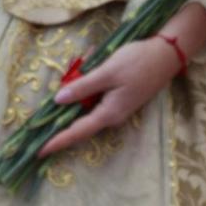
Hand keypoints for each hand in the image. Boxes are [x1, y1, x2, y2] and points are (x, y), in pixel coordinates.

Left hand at [37, 36, 184, 157]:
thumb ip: (82, 87)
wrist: (166, 54)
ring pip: (85, 102)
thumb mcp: (106, 73)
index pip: (77, 131)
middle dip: (60, 115)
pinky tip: (89, 59)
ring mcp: (115, 106)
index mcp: (108, 113)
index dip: (57, 141)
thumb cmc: (137, 62)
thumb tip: (58, 101)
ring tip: (78, 67)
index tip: (39, 151)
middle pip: (78, 120)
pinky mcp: (117, 96)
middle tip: (40, 117)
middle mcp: (111, 115)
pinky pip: (94, 92)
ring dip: (76, 86)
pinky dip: (87, 79)